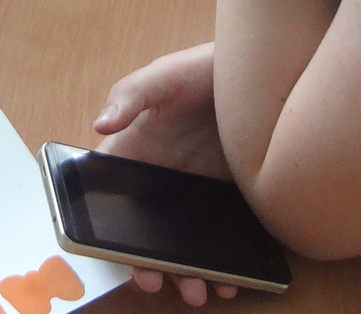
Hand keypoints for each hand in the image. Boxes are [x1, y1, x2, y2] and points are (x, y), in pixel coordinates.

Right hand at [93, 43, 238, 306]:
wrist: (261, 71)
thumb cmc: (199, 69)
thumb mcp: (163, 77)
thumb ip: (131, 96)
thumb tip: (99, 124)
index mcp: (135, 153)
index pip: (114, 199)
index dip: (111, 232)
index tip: (121, 255)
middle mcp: (162, 179)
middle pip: (149, 233)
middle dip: (154, 264)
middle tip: (161, 284)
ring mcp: (197, 192)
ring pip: (186, 243)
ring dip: (190, 272)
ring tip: (201, 291)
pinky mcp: (229, 198)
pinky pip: (222, 238)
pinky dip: (226, 262)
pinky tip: (235, 277)